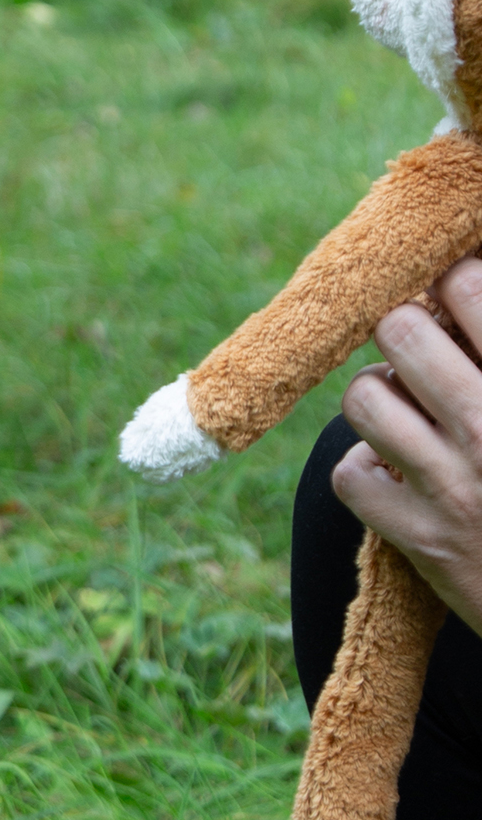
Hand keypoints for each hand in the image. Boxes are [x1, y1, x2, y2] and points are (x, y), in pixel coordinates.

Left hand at [333, 254, 481, 635]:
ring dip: (380, 397)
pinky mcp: (420, 538)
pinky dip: (368, 470)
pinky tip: (400, 472)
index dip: (454, 280)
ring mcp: (455, 487)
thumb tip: (461, 283)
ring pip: (363, 396)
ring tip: (409, 409)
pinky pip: (351, 473)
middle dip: (405, 331)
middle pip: (398, 330)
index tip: (456, 290)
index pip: (469, 288)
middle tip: (422, 349)